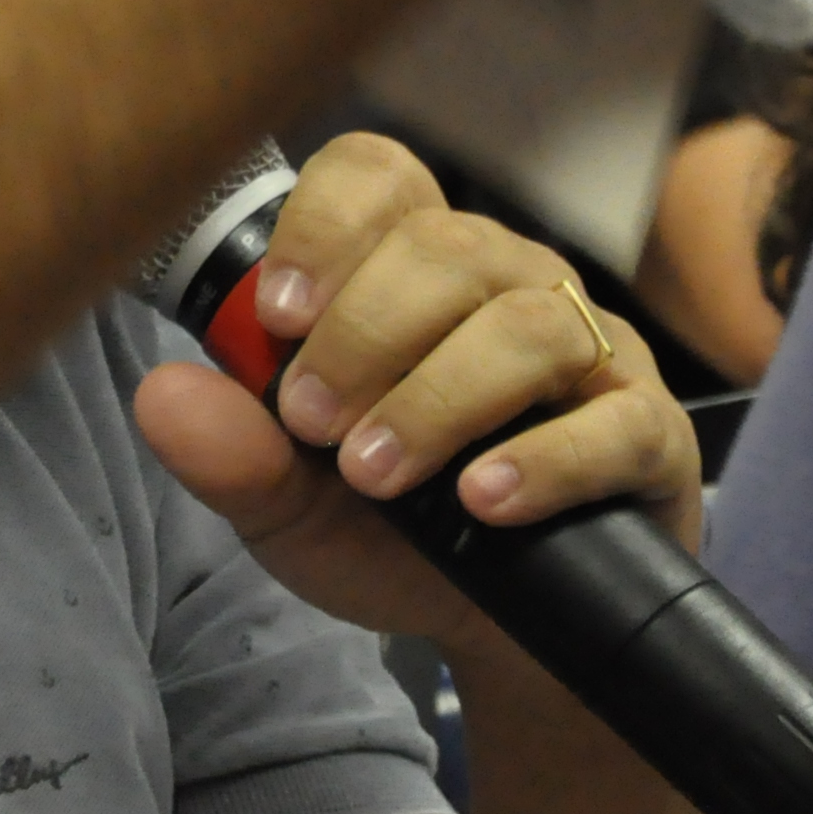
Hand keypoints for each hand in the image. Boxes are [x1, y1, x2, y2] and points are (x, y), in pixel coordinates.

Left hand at [130, 133, 696, 648]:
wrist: (497, 635)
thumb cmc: (390, 535)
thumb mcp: (290, 504)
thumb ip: (230, 452)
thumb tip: (160, 396)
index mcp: (416, 268)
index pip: (381, 178)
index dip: (325, 226)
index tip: (276, 317)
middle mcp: (509, 285)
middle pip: (449, 248)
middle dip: (365, 335)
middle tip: (312, 425)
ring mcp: (592, 354)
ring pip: (527, 325)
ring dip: (438, 398)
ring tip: (378, 474)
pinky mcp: (651, 436)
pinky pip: (617, 422)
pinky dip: (544, 459)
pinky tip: (483, 499)